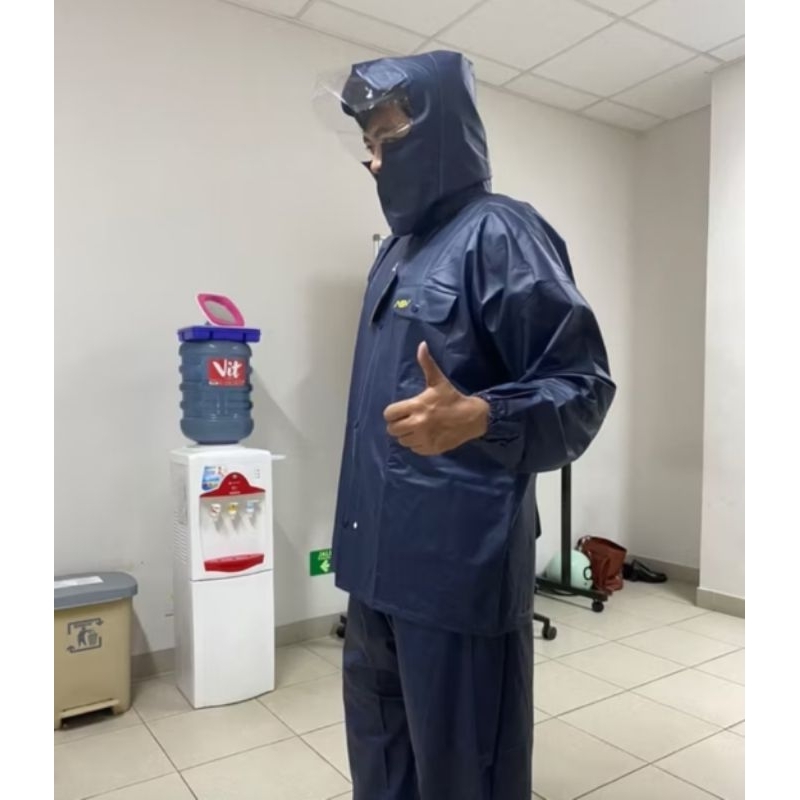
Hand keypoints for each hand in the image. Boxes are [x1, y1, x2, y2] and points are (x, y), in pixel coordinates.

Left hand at [383, 342, 488, 456]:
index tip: (400, 411)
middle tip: (406, 420)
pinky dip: (416, 443)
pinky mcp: (430, 449)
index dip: (392, 413)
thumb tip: (421, 345)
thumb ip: (427, 364)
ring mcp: (424, 438)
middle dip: (397, 424)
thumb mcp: (438, 381)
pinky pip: (414, 449)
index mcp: (417, 406)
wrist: (472, 418)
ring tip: (416, 427)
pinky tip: (424, 435)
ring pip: (402, 440)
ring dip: (406, 434)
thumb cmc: (452, 398)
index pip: (389, 414)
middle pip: (392, 430)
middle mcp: (418, 424)